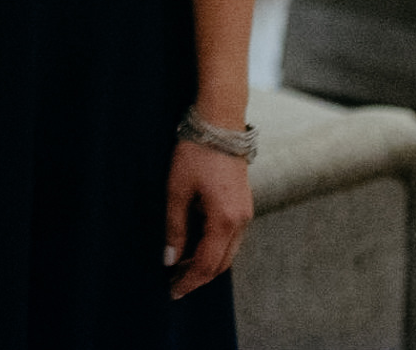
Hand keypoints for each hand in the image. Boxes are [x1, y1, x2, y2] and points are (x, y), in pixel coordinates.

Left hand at [165, 139, 250, 298]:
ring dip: (208, 264)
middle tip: (175, 284)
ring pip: (229, 252)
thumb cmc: (195, 153)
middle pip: (222, 264)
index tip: (172, 291)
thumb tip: (169, 259)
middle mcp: (241, 222)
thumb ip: (174, 227)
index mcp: (224, 220)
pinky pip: (231, 238)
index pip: (207, 264)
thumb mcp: (177, 190)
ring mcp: (245, 214)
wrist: (220, 125)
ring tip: (181, 268)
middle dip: (199, 277)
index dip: (189, 280)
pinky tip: (196, 246)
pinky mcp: (243, 205)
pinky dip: (215, 248)